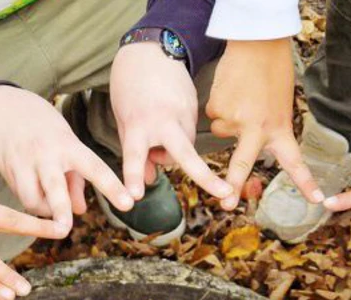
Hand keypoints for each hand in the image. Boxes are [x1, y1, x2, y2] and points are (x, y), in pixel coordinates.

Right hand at [0, 86, 132, 231]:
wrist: (4, 108)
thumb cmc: (45, 129)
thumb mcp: (66, 145)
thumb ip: (75, 179)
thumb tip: (80, 212)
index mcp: (68, 145)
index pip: (95, 168)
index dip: (112, 188)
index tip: (129, 204)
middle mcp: (46, 154)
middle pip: (55, 188)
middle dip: (60, 210)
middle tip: (65, 229)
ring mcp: (24, 163)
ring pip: (32, 200)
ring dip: (44, 213)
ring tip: (52, 213)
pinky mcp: (7, 172)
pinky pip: (21, 197)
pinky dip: (32, 204)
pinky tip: (37, 197)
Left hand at [110, 43, 232, 200]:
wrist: (149, 52)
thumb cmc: (129, 89)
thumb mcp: (124, 121)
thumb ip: (136, 153)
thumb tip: (150, 181)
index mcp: (137, 124)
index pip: (134, 156)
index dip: (134, 177)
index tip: (135, 196)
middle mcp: (163, 121)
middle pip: (184, 154)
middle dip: (205, 177)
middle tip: (225, 193)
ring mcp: (184, 114)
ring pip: (186, 150)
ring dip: (174, 153)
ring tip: (157, 136)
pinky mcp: (195, 109)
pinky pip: (189, 135)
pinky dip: (180, 138)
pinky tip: (169, 123)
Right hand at [206, 39, 319, 209]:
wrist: (256, 45)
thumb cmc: (272, 73)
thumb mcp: (281, 105)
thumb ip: (268, 127)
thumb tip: (244, 142)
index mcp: (279, 128)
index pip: (295, 162)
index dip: (306, 183)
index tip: (317, 200)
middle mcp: (257, 129)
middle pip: (242, 164)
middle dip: (233, 186)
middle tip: (227, 205)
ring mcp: (234, 120)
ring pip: (222, 130)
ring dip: (227, 119)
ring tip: (240, 96)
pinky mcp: (217, 109)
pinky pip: (212, 115)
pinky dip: (218, 106)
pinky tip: (229, 90)